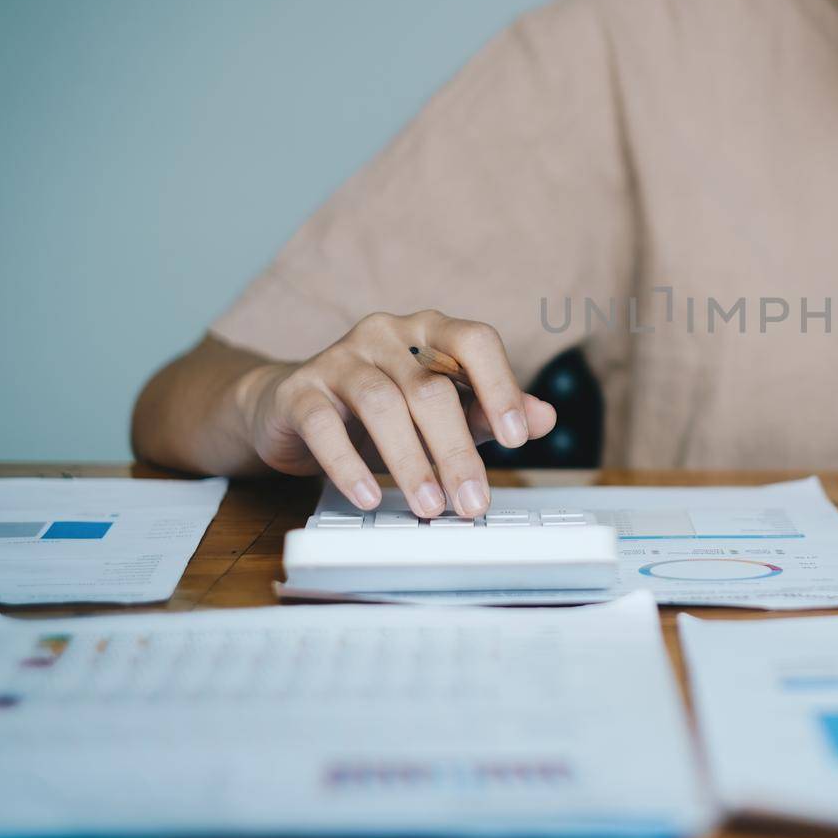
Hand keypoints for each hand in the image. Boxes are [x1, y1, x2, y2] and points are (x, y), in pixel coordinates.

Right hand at [239, 310, 555, 517]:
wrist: (294, 406)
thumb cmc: (383, 408)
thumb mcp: (442, 410)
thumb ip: (488, 412)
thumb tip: (544, 419)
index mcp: (432, 330)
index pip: (476, 341)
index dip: (500, 386)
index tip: (516, 439)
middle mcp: (388, 334)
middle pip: (430, 387)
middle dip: (456, 451)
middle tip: (472, 502)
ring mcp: (341, 358)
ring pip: (382, 404)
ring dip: (410, 463)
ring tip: (429, 507)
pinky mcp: (300, 390)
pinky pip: (323, 425)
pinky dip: (348, 465)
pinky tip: (369, 496)